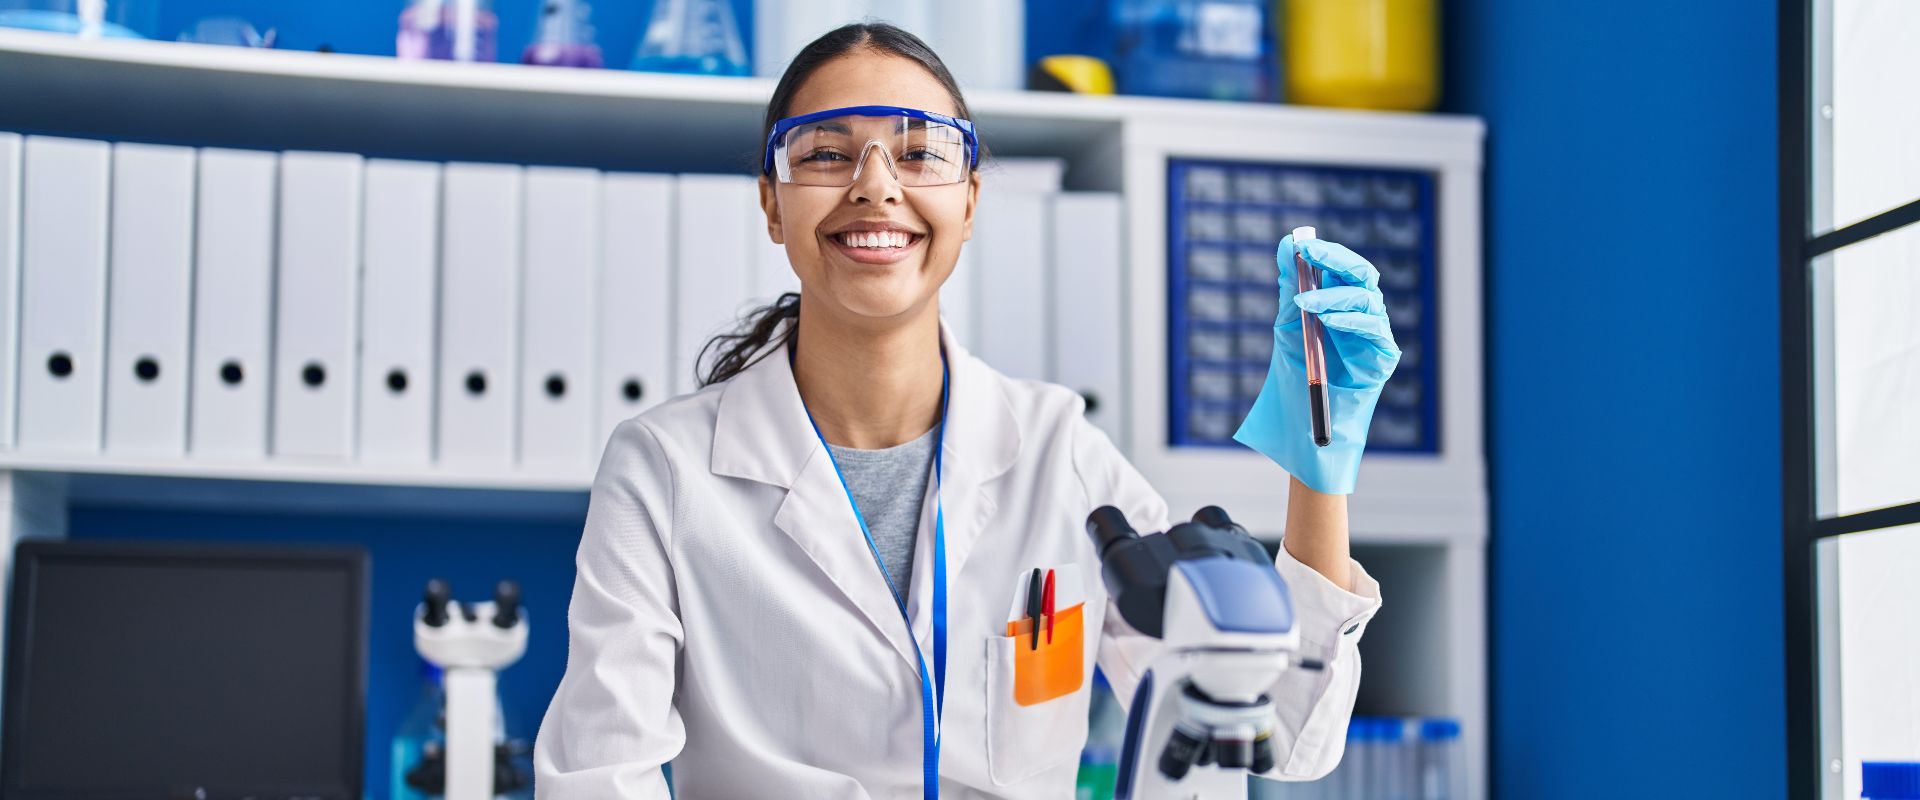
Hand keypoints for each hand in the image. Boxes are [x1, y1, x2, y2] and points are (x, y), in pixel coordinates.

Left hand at [1233, 234, 1400, 494]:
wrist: (1302, 424)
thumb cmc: (1296, 375)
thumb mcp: (1288, 324)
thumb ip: (1291, 285)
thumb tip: (1286, 243)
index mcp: (1341, 303)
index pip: (1342, 267)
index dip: (1325, 252)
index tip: (1300, 244)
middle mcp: (1362, 314)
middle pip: (1361, 275)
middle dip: (1336, 260)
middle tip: (1309, 254)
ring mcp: (1375, 334)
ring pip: (1367, 299)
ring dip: (1333, 295)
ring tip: (1305, 303)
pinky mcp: (1383, 356)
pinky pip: (1373, 329)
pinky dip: (1349, 320)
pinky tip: (1327, 320)